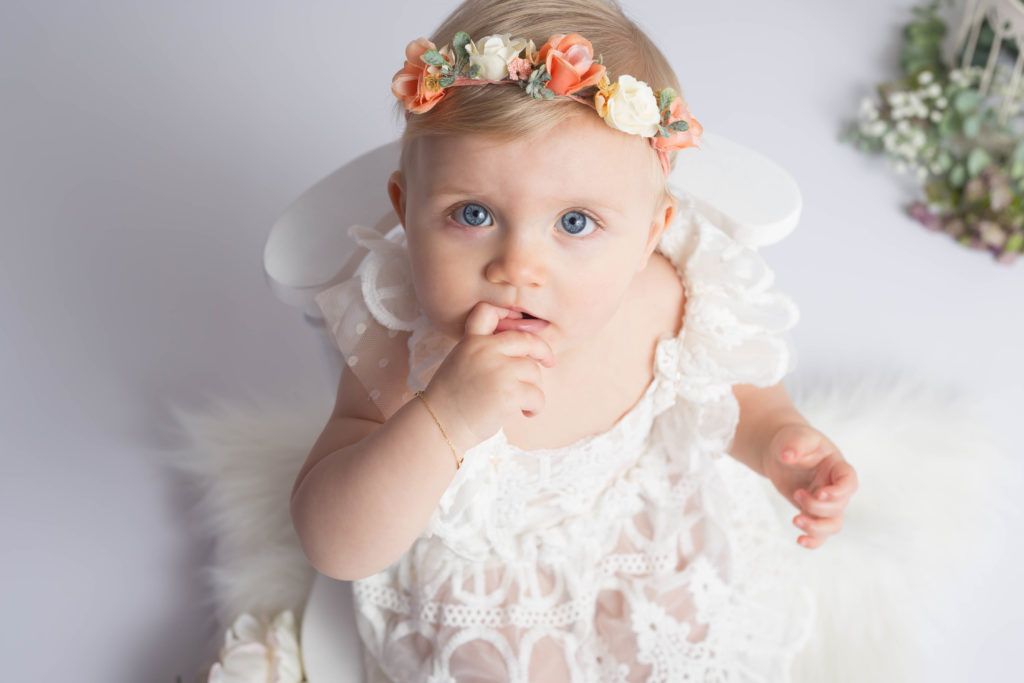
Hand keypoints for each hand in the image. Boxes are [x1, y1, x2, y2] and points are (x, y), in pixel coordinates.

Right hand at [421, 302, 555, 450]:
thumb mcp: (460, 362)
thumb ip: (484, 352)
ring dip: (533, 389)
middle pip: (527, 340)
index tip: (520, 321)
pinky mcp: (509, 392)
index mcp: (472, 341)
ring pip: (533, 372)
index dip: (506, 311)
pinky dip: (536, 407)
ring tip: (522, 402)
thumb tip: (524, 353)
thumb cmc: (452, 399)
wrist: (439, 425)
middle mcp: (485, 350)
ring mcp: (498, 370)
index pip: (487, 311)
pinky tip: (526, 413)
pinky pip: (537, 395)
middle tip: (549, 361)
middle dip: (543, 351)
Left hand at [761, 422, 857, 549]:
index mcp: (837, 467)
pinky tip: (800, 541)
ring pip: (833, 524)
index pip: (849, 482)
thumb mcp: (794, 437)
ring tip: (795, 519)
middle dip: (817, 506)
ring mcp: (825, 502)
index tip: (820, 492)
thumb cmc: (793, 441)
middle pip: (839, 507)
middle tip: (797, 493)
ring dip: (816, 528)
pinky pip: (820, 533)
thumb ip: (795, 443)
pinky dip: (813, 541)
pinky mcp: (811, 512)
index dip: (839, 492)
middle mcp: (835, 487)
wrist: (781, 452)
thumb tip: (788, 455)